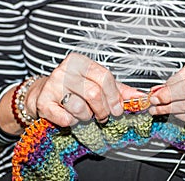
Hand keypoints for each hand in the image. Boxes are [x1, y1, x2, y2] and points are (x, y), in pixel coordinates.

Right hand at [26, 53, 143, 126]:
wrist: (45, 93)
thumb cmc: (76, 88)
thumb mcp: (97, 84)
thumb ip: (119, 90)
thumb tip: (141, 97)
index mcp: (80, 62)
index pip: (105, 77)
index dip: (115, 96)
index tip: (118, 109)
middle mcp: (64, 70)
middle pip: (94, 93)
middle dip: (103, 110)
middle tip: (103, 116)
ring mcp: (52, 85)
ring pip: (80, 108)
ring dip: (87, 116)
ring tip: (84, 113)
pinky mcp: (43, 102)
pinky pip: (66, 118)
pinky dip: (73, 122)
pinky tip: (70, 115)